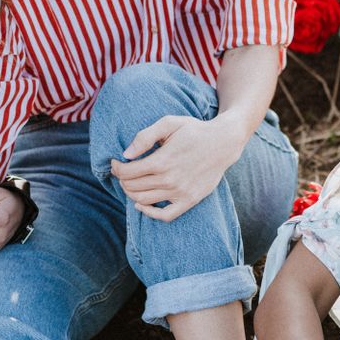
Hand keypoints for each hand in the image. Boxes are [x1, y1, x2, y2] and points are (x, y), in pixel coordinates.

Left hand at [110, 116, 241, 221]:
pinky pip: (165, 216)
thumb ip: (145, 136)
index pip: (127, 172)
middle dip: (122, 179)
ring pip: (143, 201)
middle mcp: (169, 180)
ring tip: (131, 183)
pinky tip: (142, 205)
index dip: (116, 168)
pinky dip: (149, 213)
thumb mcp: (169, 123)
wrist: (223, 143)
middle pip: (132, 187)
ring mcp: (180, 192)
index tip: (116, 162)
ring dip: (131, 193)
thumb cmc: (194, 131)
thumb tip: (126, 154)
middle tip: (123, 171)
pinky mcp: (189, 200)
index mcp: (162, 161)